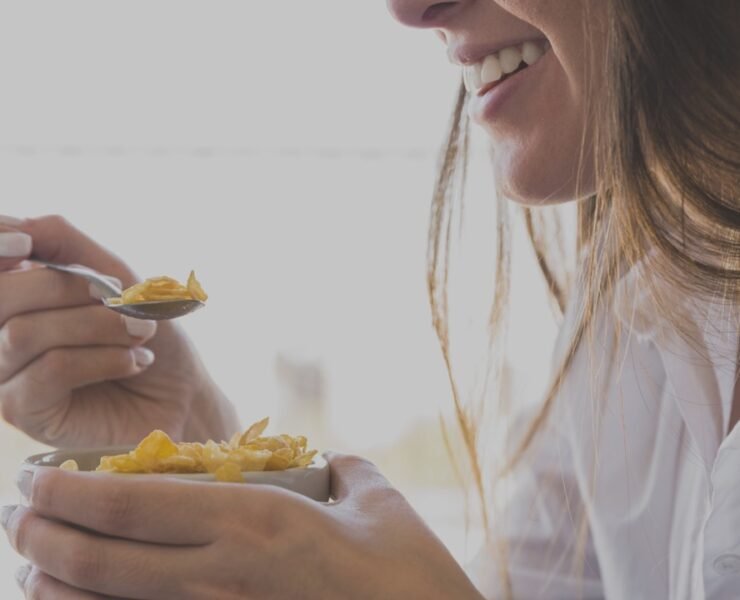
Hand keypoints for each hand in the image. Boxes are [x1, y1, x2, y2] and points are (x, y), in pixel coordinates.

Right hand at [0, 215, 237, 446]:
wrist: (183, 393)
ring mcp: (5, 376)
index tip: (28, 244)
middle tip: (124, 300)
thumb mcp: (115, 276)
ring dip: (98, 327)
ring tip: (141, 334)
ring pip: (23, 334)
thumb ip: (63, 243)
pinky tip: (135, 364)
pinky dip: (104, 359)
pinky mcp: (25, 413)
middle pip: (0, 296)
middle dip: (66, 289)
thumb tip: (14, 226)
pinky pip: (50, 370)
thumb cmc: (148, 332)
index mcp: (16, 297)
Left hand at [4, 453, 483, 599]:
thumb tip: (329, 461)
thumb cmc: (409, 574)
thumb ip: (345, 469)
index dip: (77, 491)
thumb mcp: (380, 502)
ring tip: (31, 569)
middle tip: (19, 518)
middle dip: (46, 535)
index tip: (41, 481)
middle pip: (104, 559)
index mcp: (256, 522)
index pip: (138, 502)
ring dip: (56, 588)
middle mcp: (222, 576)